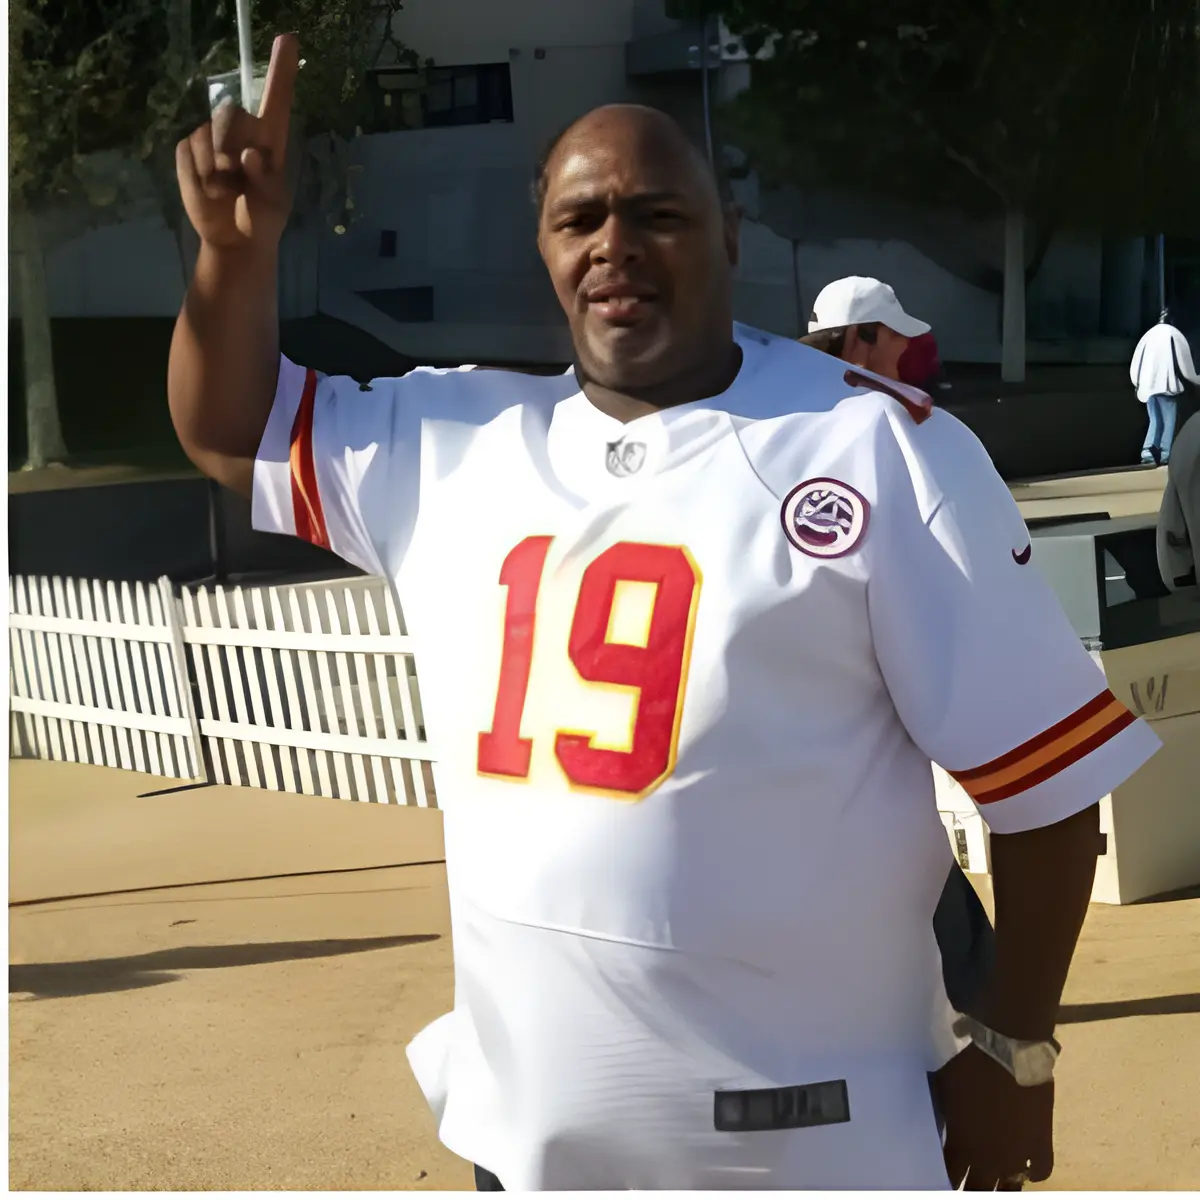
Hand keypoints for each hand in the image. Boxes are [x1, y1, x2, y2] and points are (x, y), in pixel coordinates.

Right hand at [175, 33, 299, 251]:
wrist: (234, 241)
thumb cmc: (262, 220)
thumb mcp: (273, 206)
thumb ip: (266, 181)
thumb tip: (247, 155)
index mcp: (271, 140)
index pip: (277, 98)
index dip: (282, 70)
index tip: (289, 39)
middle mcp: (242, 132)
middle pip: (230, 112)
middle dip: (229, 143)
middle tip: (237, 177)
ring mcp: (212, 139)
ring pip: (206, 132)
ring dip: (215, 168)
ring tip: (227, 190)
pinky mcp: (188, 151)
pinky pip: (187, 150)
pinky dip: (198, 175)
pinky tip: (210, 191)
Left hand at [933, 1043, 1054, 1189]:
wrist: (1009, 1052)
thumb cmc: (970, 1067)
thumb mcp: (941, 1086)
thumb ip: (941, 1112)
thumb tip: (936, 1122)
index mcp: (961, 1145)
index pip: (950, 1177)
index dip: (946, 1177)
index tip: (947, 1173)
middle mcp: (988, 1160)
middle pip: (977, 1189)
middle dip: (971, 1187)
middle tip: (969, 1182)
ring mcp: (1018, 1156)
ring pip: (1009, 1188)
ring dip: (1000, 1185)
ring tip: (995, 1181)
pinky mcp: (1042, 1145)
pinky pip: (1040, 1173)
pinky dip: (1032, 1174)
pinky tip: (1026, 1169)